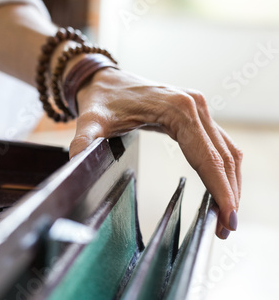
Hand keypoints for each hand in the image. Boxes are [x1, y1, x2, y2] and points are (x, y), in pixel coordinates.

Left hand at [69, 68, 241, 238]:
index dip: (219, 188)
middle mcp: (195, 106)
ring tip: (227, 217)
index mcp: (177, 109)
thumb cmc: (100, 99)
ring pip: (227, 151)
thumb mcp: (90, 121)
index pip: (207, 156)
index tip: (227, 217)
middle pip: (223, 156)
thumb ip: (84, 142)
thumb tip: (75, 165)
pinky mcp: (195, 114)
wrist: (103, 78)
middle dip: (228, 193)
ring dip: (230, 183)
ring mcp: (198, 108)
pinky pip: (218, 145)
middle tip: (227, 228)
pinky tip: (220, 190)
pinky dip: (222, 169)